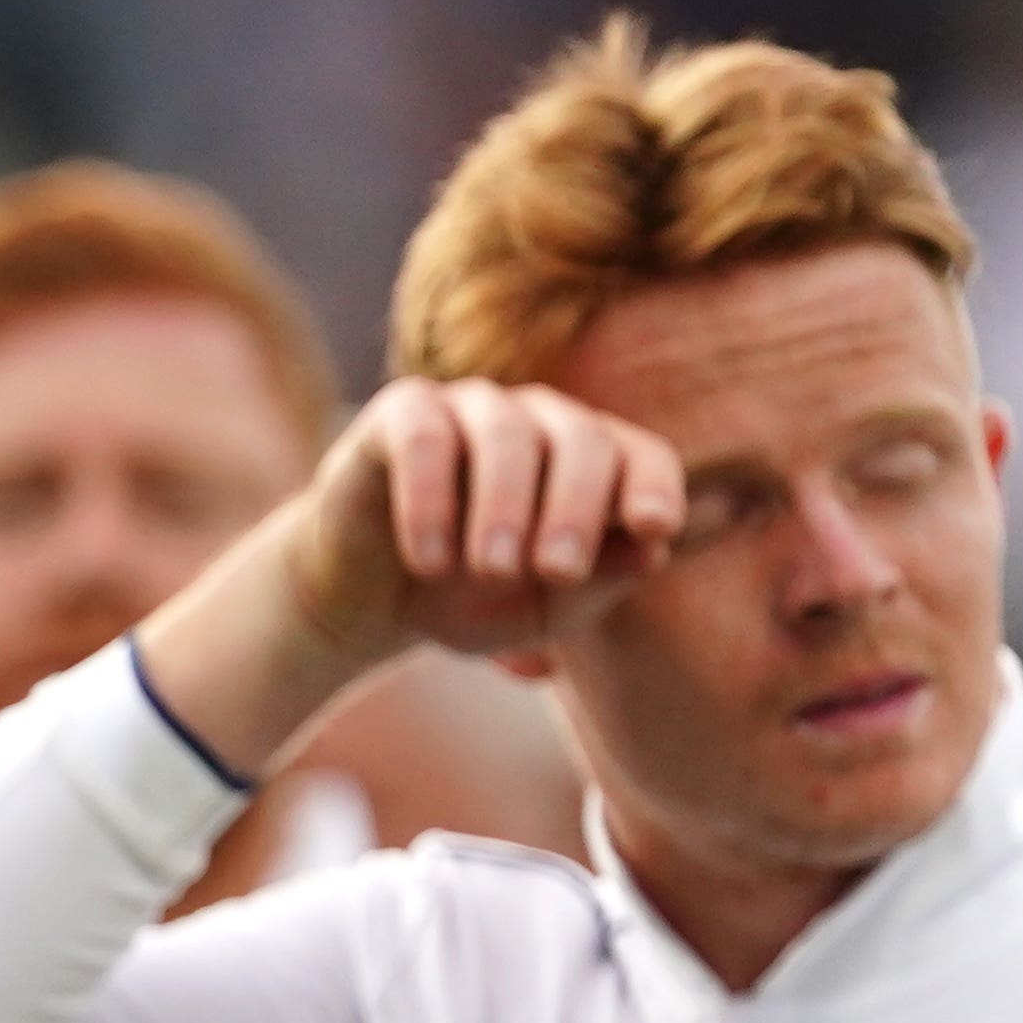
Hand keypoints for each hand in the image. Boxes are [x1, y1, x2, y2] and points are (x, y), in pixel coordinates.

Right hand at [130, 376, 685, 784]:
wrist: (368, 601)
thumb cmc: (468, 600)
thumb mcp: (540, 612)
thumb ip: (599, 583)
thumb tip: (653, 550)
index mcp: (589, 465)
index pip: (640, 456)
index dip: (654, 485)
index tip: (654, 527)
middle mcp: (539, 422)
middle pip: (582, 439)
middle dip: (576, 507)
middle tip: (556, 573)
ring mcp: (471, 410)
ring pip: (507, 433)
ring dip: (505, 505)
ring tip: (491, 572)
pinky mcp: (402, 413)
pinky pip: (425, 438)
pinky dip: (430, 500)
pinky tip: (429, 561)